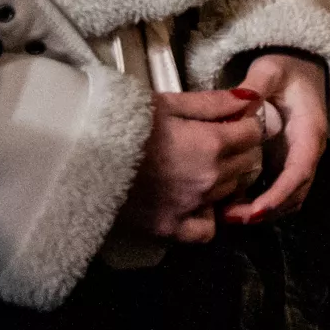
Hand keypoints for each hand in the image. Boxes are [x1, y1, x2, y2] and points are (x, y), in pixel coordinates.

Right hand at [120, 88, 270, 244]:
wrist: (75, 155)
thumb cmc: (119, 122)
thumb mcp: (168, 103)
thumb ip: (214, 103)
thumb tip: (251, 98)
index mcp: (211, 144)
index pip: (254, 134)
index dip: (246, 125)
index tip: (232, 123)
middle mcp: (209, 178)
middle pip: (247, 163)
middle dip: (239, 150)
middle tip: (215, 143)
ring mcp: (191, 206)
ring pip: (231, 191)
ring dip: (225, 179)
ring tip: (199, 167)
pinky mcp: (169, 228)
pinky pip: (206, 230)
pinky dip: (206, 217)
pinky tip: (195, 203)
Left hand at [218, 52, 329, 224]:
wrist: (302, 66)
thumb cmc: (286, 68)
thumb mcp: (270, 70)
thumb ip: (255, 86)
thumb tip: (239, 105)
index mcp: (309, 131)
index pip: (299, 171)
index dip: (278, 194)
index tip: (254, 211)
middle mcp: (310, 151)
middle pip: (296, 193)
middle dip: (266, 210)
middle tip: (229, 218)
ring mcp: (300, 158)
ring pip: (290, 197)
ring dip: (264, 211)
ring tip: (228, 215)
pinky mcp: (289, 161)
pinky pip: (281, 190)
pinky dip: (262, 203)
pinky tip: (235, 202)